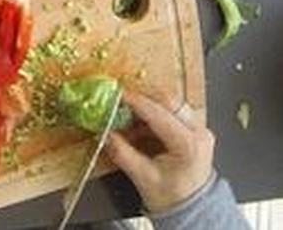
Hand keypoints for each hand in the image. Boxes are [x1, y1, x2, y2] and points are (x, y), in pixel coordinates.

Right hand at [105, 90, 214, 213]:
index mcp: (188, 145)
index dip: (135, 101)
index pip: (159, 113)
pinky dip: (153, 113)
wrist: (193, 208)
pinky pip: (172, 111)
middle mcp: (199, 132)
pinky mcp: (194, 128)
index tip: (116, 94)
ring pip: (171, 103)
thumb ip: (121, 153)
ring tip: (127, 115)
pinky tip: (139, 123)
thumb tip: (104, 133)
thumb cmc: (172, 196)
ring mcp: (199, 129)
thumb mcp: (142, 177)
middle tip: (119, 101)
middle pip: (169, 101)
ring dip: (148, 105)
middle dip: (142, 98)